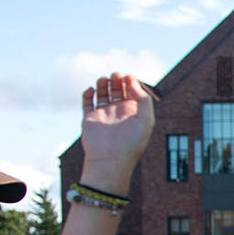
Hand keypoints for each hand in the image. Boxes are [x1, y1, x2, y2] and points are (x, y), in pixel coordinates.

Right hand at [78, 73, 154, 191]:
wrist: (111, 159)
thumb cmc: (131, 143)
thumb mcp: (146, 120)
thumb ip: (143, 99)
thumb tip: (131, 81)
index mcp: (133, 113)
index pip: (132, 92)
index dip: (131, 82)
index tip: (129, 76)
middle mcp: (118, 112)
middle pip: (118, 90)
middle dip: (117, 80)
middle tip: (117, 75)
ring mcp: (103, 114)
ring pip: (103, 93)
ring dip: (104, 83)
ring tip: (105, 79)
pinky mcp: (89, 118)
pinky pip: (87, 102)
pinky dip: (88, 93)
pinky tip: (92, 89)